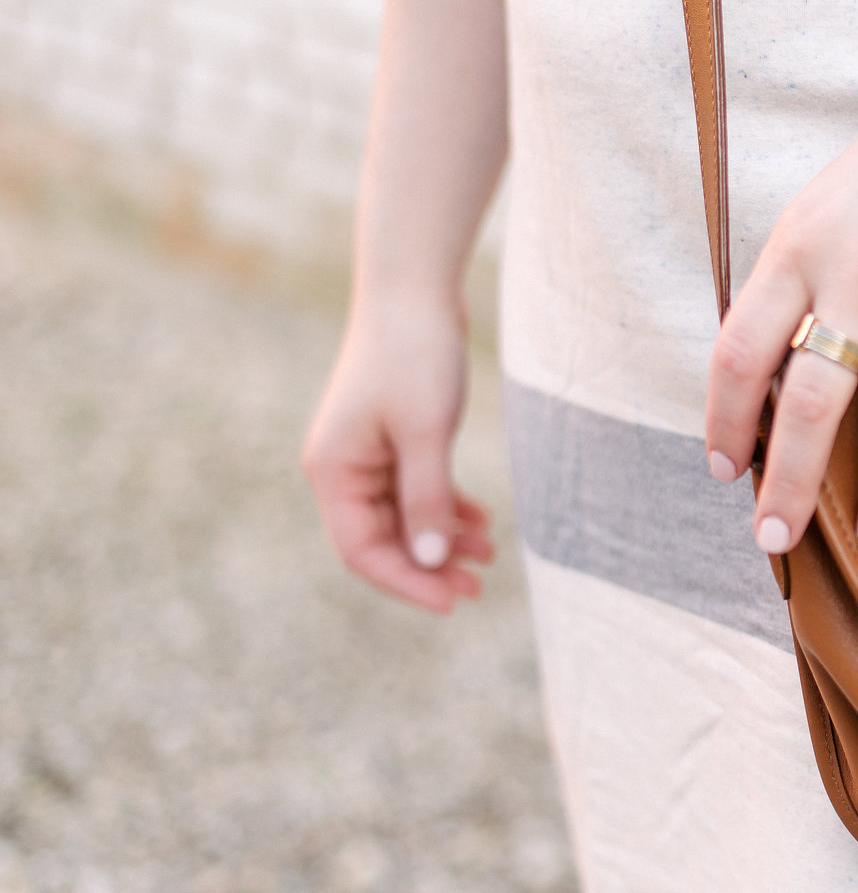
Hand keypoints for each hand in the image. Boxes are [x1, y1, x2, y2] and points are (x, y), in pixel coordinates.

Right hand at [303, 294, 495, 610]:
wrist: (415, 291)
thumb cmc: (415, 355)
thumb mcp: (426, 433)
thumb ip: (426, 498)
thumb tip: (429, 560)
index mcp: (333, 472)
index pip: (362, 551)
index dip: (407, 582)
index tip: (454, 601)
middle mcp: (343, 469)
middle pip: (383, 541)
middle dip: (429, 567)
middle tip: (479, 587)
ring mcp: (367, 456)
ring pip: (404, 519)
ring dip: (443, 541)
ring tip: (489, 556)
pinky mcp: (395, 441)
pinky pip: (417, 492)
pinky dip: (447, 509)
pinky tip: (482, 524)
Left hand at [702, 70, 857, 557]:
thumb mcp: (828, 202)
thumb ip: (799, 277)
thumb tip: (771, 368)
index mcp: (800, 245)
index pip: (738, 353)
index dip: (724, 421)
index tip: (724, 469)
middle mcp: (857, 275)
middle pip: (807, 405)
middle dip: (786, 485)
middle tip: (774, 541)